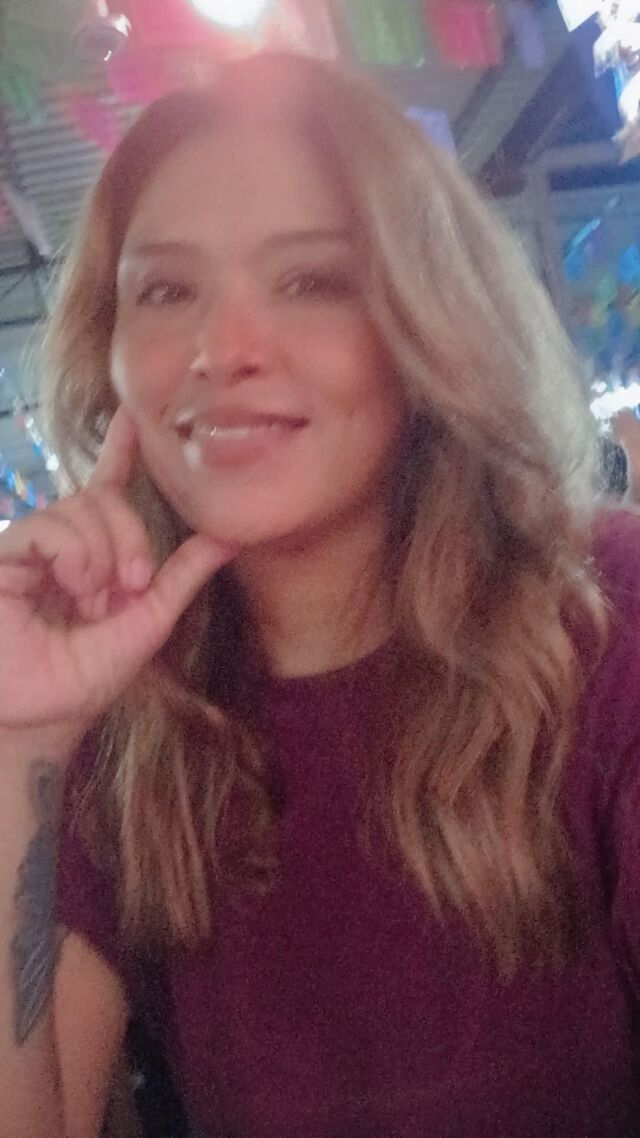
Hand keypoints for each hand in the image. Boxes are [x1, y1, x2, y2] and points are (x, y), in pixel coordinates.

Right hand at [0, 406, 235, 739]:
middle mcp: (60, 544)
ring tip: (93, 601)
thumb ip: (183, 576)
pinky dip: (74, 555)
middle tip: (133, 585)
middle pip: (105, 497)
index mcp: (92, 556)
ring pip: (81, 508)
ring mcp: (29, 546)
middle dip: (130, 535)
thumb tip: (230, 536)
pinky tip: (73, 588)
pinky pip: (49, 526)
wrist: (39, 720)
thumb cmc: (80, 682)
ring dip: (103, 554)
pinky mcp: (3, 554)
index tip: (135, 413)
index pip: (107, 489)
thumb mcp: (146, 623)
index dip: (120, 449)